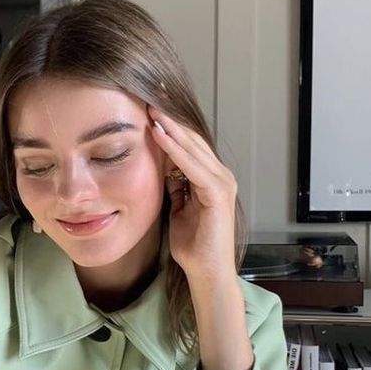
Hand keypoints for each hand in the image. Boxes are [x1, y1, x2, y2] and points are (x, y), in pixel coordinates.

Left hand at [148, 106, 237, 281]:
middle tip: (148, 98)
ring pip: (193, 147)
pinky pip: (191, 165)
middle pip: (193, 140)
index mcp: (211, 179)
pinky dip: (174, 149)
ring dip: (170, 127)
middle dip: (170, 119)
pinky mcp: (217, 192)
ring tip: (150, 109)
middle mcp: (221, 176)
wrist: (207, 271)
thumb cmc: (193, 245)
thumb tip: (163, 168)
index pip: (190, 145)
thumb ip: (176, 187)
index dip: (170, 127)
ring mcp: (222, 182)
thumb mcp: (179, 208)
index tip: (149, 110)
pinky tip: (158, 134)